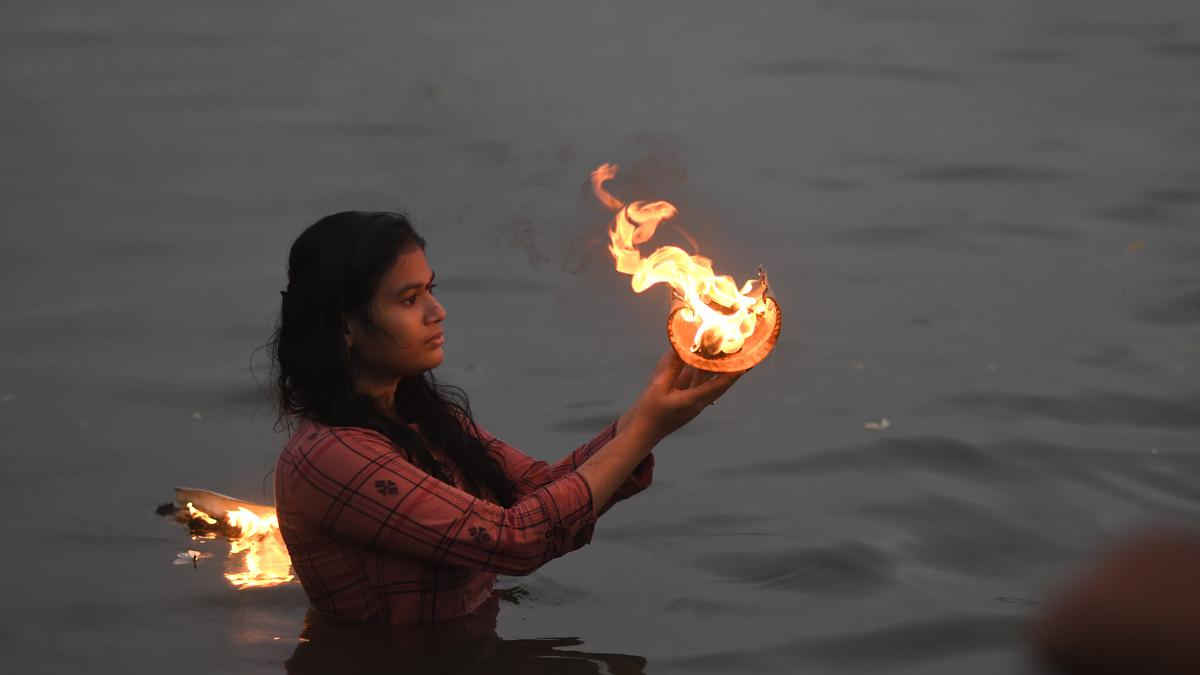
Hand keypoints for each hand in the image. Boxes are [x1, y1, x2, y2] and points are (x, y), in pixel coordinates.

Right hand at [622, 349, 746, 443]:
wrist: (645, 432)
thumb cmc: (649, 411)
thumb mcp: (658, 387)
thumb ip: (671, 368)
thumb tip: (680, 349)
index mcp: (691, 401)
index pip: (717, 386)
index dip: (732, 375)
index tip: (745, 364)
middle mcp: (698, 404)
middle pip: (721, 387)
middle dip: (735, 373)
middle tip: (749, 360)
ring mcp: (696, 406)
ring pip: (715, 388)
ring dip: (725, 375)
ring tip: (737, 362)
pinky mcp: (691, 405)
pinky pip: (706, 390)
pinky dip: (713, 379)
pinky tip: (714, 370)